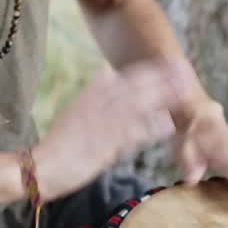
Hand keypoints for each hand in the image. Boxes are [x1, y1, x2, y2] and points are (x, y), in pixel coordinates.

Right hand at [33, 57, 193, 200]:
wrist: (41, 166)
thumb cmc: (60, 143)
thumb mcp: (76, 109)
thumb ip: (94, 91)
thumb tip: (105, 69)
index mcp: (92, 94)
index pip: (127, 76)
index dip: (152, 69)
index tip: (173, 61)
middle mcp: (98, 104)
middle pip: (136, 86)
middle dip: (162, 77)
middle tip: (186, 69)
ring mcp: (102, 123)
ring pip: (138, 105)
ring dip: (162, 97)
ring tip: (186, 91)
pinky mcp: (104, 145)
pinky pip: (131, 134)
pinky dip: (150, 128)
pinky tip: (169, 125)